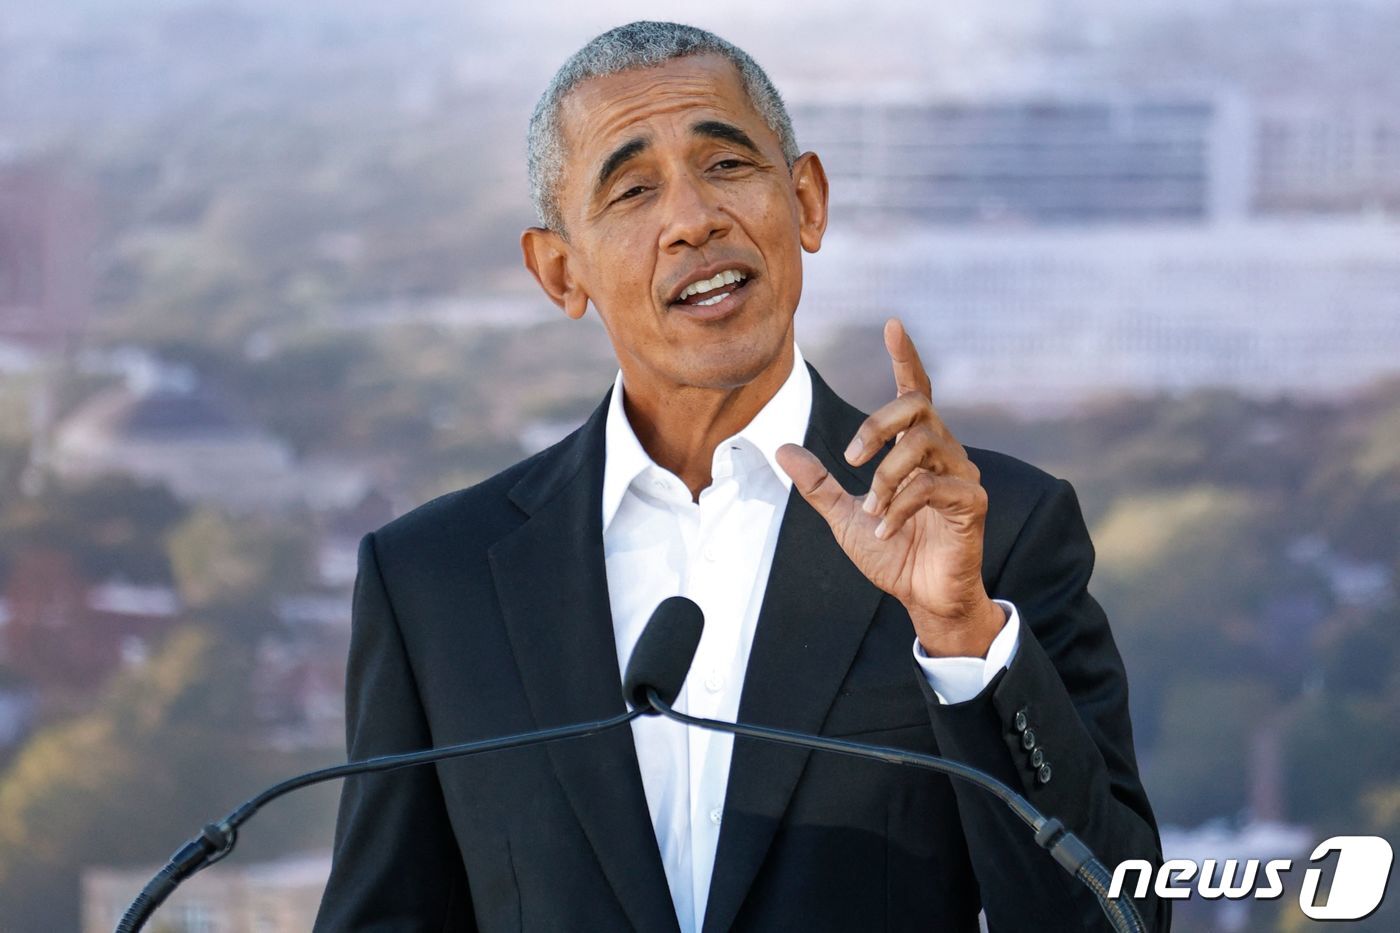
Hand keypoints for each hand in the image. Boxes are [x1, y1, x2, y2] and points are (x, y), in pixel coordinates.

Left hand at [776, 318, 1004, 656]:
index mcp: (915, 449)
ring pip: (922, 444)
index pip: (914, 391)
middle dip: (876, 425)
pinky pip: (933, 485)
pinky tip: (885, 529)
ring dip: (886, 477)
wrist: (922, 598)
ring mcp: (962, 475)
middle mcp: (944, 452)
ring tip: (872, 511)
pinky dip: (900, 506)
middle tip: (850, 459)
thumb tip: (781, 448)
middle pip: (915, 406)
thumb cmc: (893, 554)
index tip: (892, 324)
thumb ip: (818, 482)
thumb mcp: (843, 516)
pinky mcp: (973, 502)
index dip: (905, 357)